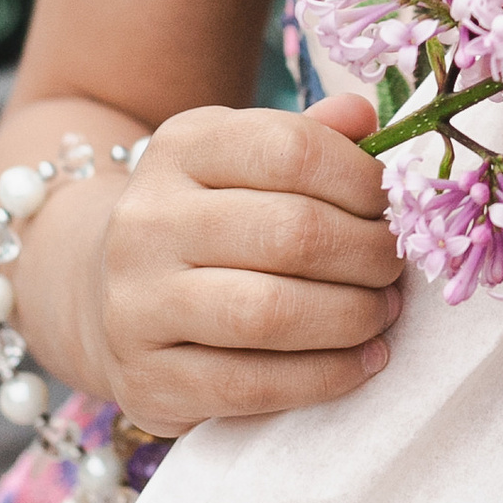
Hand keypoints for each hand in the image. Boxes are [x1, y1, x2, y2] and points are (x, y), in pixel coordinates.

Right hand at [85, 98, 402, 434]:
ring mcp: (137, 304)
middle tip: (397, 267)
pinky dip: (324, 377)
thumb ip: (311, 137)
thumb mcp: (246, 162)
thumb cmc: (210, 221)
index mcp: (181, 148)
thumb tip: (366, 117)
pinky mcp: (146, 379)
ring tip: (383, 313)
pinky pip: (251, 385)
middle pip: (290, 234)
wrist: (105, 293)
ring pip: (270, 313)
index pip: (290, 149)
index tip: (396, 206)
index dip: (362, 180)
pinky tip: (362, 364)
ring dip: (352, 317)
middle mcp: (148, 220)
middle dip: (369, 254)